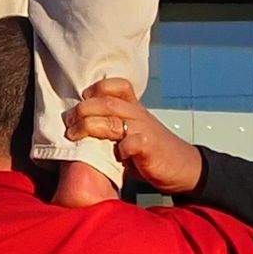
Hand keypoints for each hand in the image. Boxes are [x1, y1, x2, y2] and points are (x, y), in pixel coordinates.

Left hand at [65, 76, 205, 199]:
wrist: (184, 168)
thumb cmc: (151, 152)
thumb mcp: (133, 134)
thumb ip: (112, 129)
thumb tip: (78, 129)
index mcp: (134, 109)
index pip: (118, 86)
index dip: (98, 88)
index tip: (83, 98)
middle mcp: (139, 116)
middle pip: (108, 102)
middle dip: (83, 109)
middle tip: (69, 121)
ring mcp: (145, 131)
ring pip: (113, 120)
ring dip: (89, 126)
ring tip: (74, 135)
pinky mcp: (151, 148)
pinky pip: (132, 143)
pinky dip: (121, 148)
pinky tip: (116, 155)